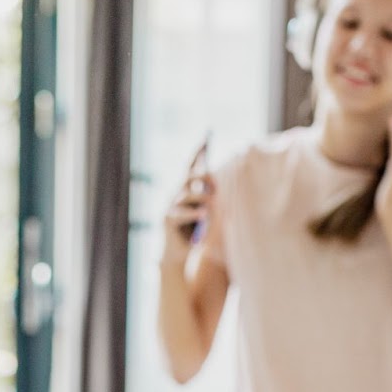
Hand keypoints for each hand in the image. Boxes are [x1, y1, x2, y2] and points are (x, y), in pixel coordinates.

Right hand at [160, 143, 213, 266]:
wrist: (179, 253)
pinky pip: (181, 213)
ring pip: (186, 195)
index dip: (197, 152)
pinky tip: (202, 215)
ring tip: (213, 201)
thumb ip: (211, 196)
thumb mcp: (206, 210)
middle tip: (215, 179)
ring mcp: (170, 206)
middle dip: (202, 175)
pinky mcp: (167, 220)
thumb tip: (225, 183)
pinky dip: (193, 214)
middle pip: (188, 177)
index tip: (206, 137)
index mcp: (185, 189)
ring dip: (201, 197)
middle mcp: (175, 194)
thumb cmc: (196, 231)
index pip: (191, 166)